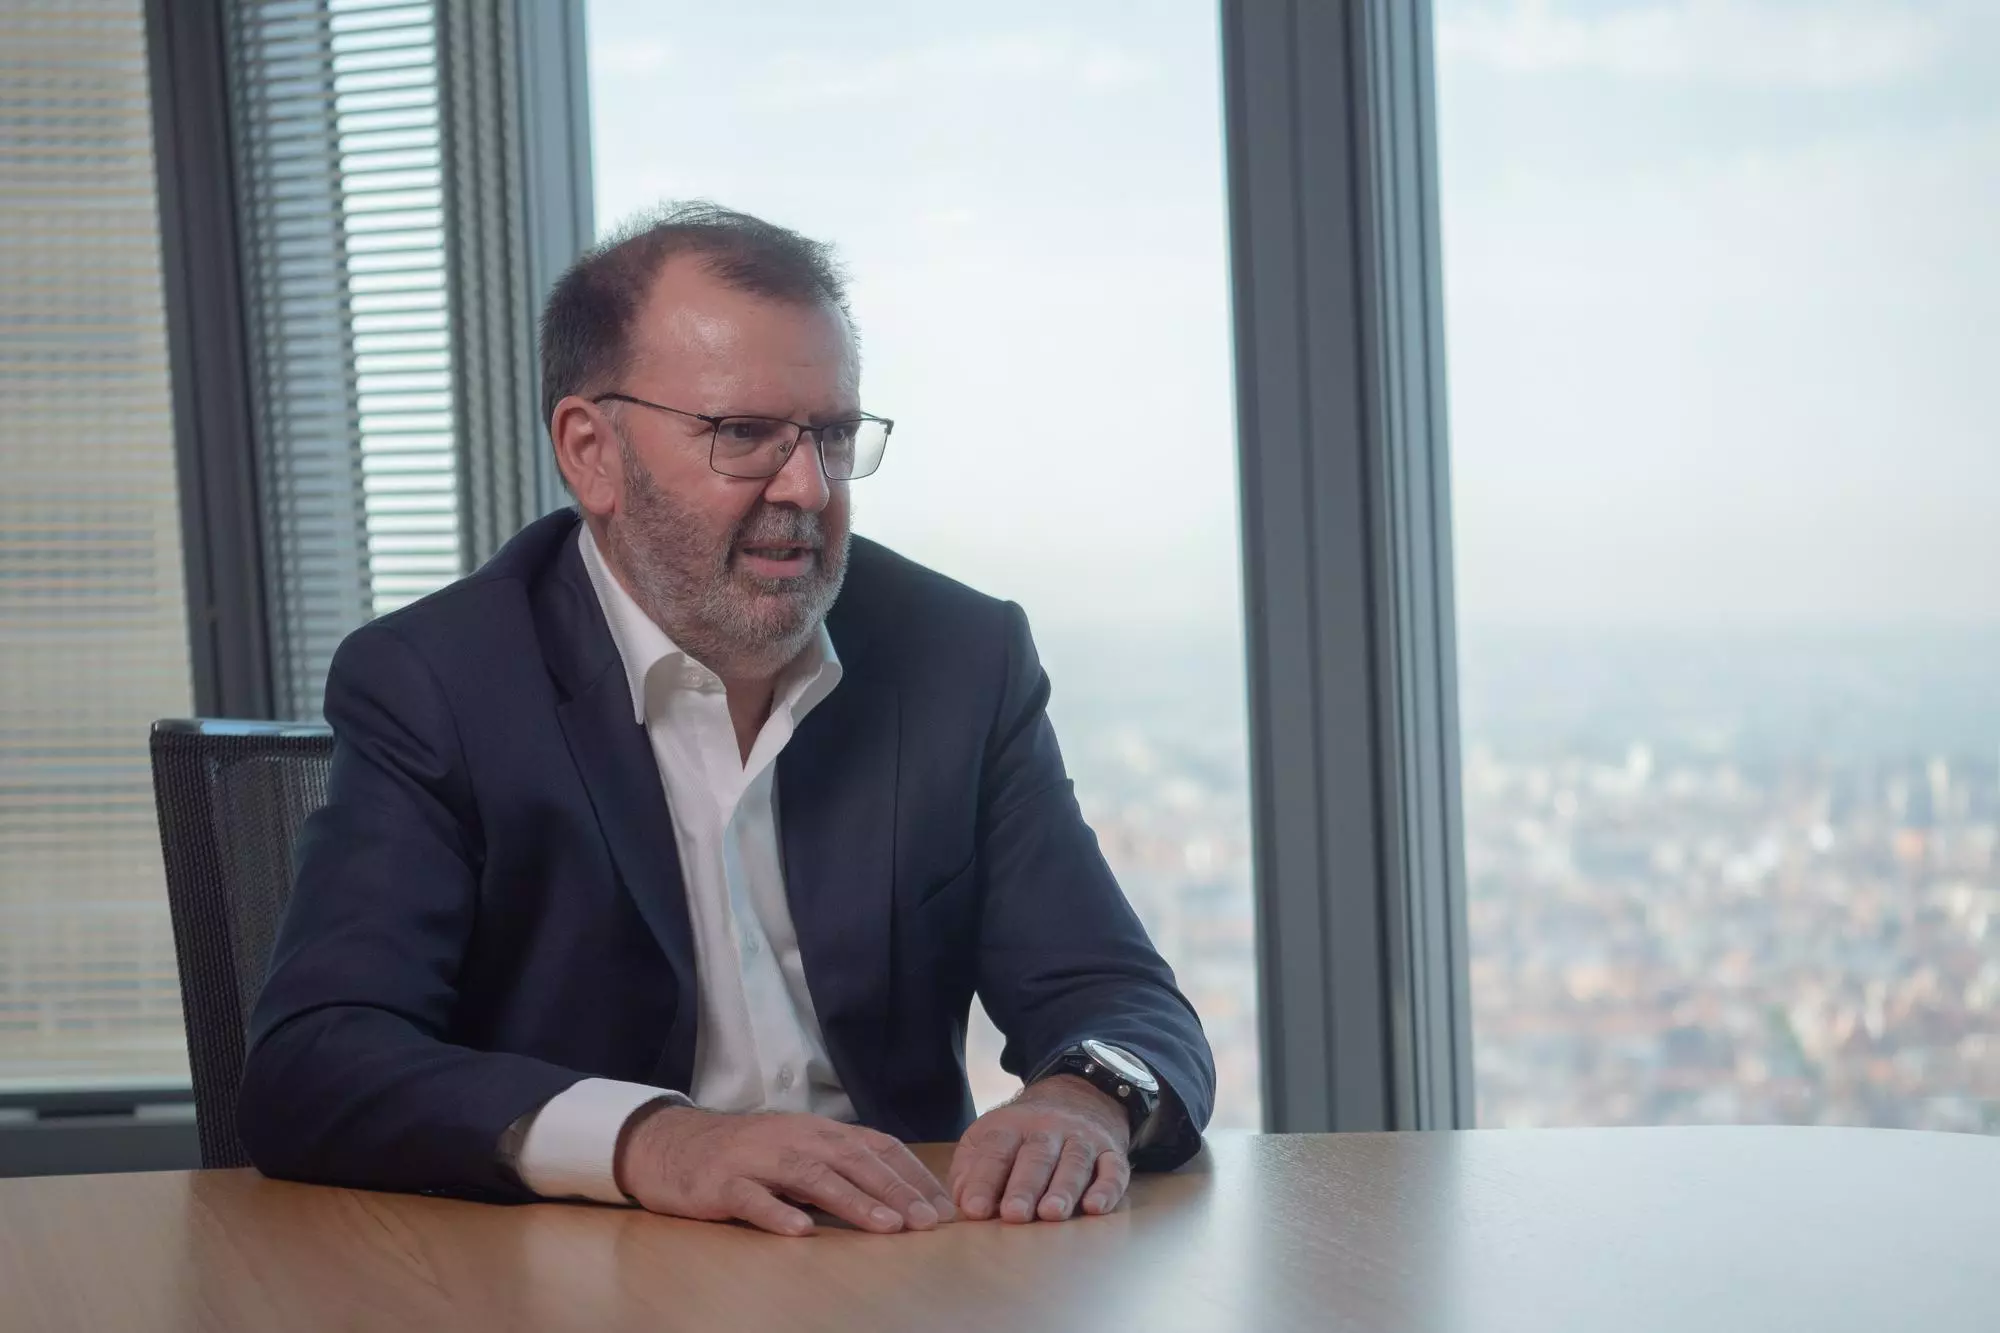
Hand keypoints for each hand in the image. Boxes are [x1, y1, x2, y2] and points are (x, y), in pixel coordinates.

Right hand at [614, 1105, 954, 1237]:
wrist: (673, 1145)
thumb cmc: (747, 1156)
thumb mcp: (800, 1152)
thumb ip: (842, 1168)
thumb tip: (899, 1199)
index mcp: (819, 1131)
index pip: (877, 1148)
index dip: (912, 1175)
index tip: (943, 1206)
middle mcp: (796, 1138)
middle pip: (854, 1161)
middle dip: (895, 1192)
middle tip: (928, 1222)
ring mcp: (759, 1159)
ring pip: (813, 1177)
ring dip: (853, 1202)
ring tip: (886, 1227)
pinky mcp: (723, 1182)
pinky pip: (753, 1198)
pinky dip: (778, 1213)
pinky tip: (801, 1231)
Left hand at [949, 1075, 1131, 1223]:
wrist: (1078, 1097)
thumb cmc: (1023, 1135)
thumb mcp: (989, 1139)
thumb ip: (970, 1170)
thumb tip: (963, 1204)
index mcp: (1011, 1126)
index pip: (996, 1150)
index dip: (984, 1180)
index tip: (974, 1209)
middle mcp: (1048, 1129)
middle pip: (1036, 1157)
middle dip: (1024, 1187)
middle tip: (1013, 1215)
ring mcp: (1083, 1139)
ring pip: (1075, 1162)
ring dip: (1064, 1188)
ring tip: (1052, 1214)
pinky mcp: (1112, 1152)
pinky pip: (1113, 1169)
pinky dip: (1107, 1188)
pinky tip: (1096, 1207)